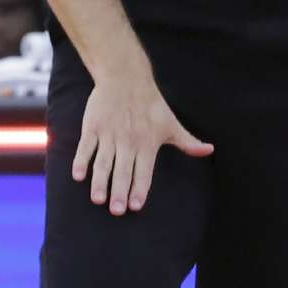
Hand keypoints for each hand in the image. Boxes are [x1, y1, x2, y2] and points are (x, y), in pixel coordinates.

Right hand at [73, 74, 213, 215]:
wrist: (125, 77)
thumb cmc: (150, 103)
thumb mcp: (171, 123)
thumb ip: (188, 142)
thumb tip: (209, 151)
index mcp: (147, 143)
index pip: (144, 171)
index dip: (139, 189)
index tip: (134, 206)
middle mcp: (128, 141)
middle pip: (123, 170)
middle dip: (119, 191)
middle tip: (116, 210)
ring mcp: (109, 134)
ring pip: (103, 162)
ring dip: (100, 181)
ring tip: (97, 199)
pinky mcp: (93, 126)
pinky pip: (86, 147)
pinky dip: (81, 161)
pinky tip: (78, 176)